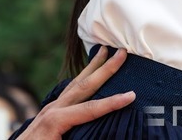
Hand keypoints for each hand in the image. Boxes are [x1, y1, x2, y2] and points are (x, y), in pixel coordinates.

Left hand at [16, 48, 134, 139]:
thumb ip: (80, 138)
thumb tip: (101, 133)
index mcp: (55, 121)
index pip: (90, 109)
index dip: (112, 103)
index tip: (132, 95)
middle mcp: (53, 110)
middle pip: (84, 85)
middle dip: (104, 68)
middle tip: (121, 52)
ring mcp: (49, 109)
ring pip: (75, 83)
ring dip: (92, 67)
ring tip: (103, 50)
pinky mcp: (48, 112)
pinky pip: (68, 91)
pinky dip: (81, 79)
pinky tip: (87, 74)